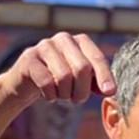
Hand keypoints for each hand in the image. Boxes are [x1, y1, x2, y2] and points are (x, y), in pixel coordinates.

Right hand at [1, 32, 115, 107]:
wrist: (28, 82)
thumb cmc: (63, 81)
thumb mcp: (84, 81)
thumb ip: (99, 83)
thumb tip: (110, 90)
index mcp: (81, 41)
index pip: (98, 58)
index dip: (105, 76)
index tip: (110, 92)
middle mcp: (64, 39)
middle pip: (82, 68)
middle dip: (82, 90)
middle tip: (77, 100)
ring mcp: (44, 45)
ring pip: (64, 77)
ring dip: (66, 94)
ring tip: (62, 95)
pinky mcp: (29, 57)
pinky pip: (46, 82)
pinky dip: (51, 95)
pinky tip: (49, 94)